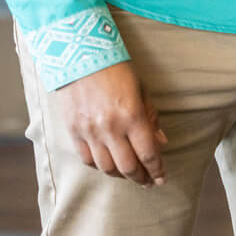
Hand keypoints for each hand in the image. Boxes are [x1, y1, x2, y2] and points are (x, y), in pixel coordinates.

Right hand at [55, 60, 167, 185]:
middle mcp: (110, 128)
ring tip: (129, 174)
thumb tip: (160, 143)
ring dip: (120, 174)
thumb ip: (150, 117)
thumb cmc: (116, 68)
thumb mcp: (141, 89)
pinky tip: (108, 163)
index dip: (157, 170)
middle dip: (141, 178)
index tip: (161, 178)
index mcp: (132, 115)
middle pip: (128, 167)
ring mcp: (89, 131)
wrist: (79, 54)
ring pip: (106, 167)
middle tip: (148, 182)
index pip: (148, 154)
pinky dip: (99, 165)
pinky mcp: (73, 131)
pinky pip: (87, 159)